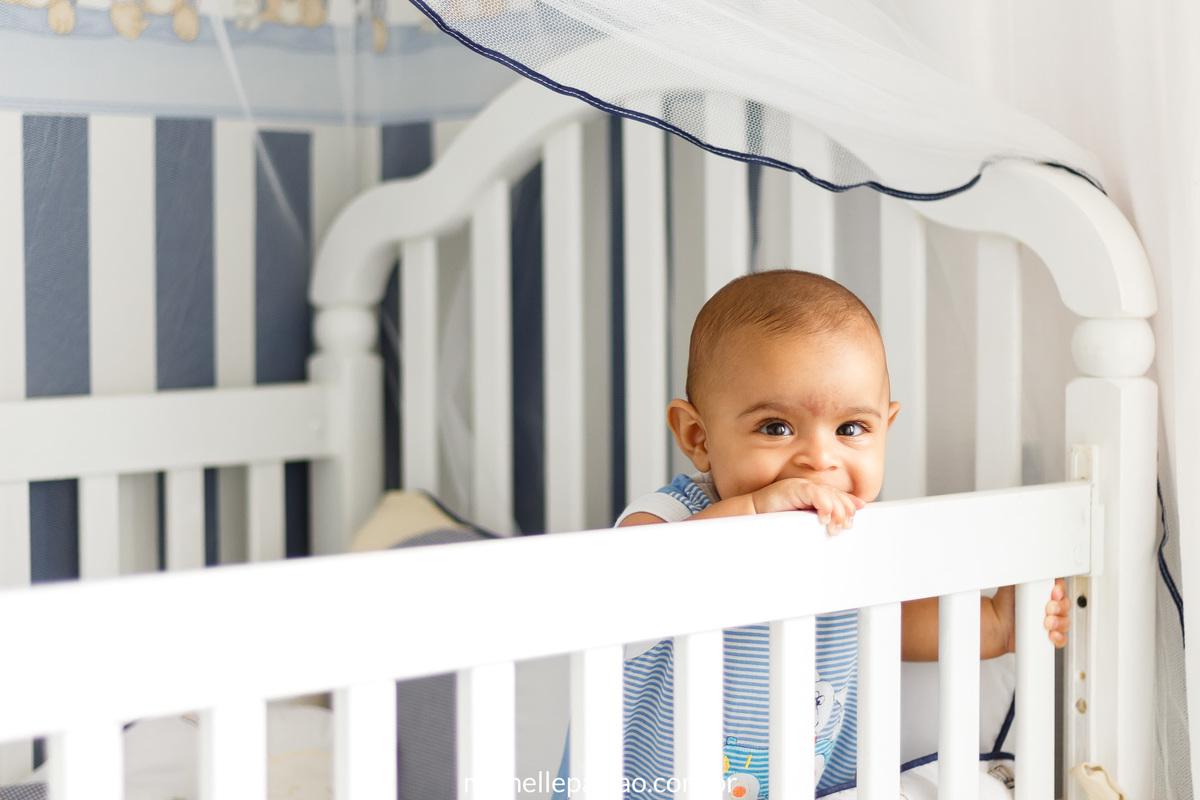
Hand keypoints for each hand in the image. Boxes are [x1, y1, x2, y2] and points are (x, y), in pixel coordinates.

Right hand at [748, 478, 864, 535]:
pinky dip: (824, 505)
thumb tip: (837, 528)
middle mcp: (811, 488)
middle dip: (845, 512)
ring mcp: (803, 486)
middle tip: (844, 526)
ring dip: (836, 512)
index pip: (838, 498)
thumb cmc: (776, 519)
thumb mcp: (803, 523)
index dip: (849, 506)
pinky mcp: (795, 487)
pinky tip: (824, 516)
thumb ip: (819, 521)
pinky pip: (815, 494)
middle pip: (837, 496)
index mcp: (815, 495)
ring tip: (835, 526)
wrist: (754, 514)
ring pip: (829, 495)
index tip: (853, 519)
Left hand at [991, 579, 1070, 653]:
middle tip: (1049, 608)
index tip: (1055, 592)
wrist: (996, 624)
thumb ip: (1022, 573)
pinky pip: (1061, 639)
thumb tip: (1022, 562)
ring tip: (1047, 622)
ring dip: (1059, 622)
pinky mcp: (1047, 637)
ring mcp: (1050, 622)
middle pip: (1065, 605)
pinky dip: (1059, 637)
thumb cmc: (1004, 603)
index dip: (1060, 590)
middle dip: (1060, 607)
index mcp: (1042, 592)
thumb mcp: (1012, 583)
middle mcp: (1048, 606)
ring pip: (1065, 622)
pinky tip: (1051, 634)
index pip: (1060, 589)